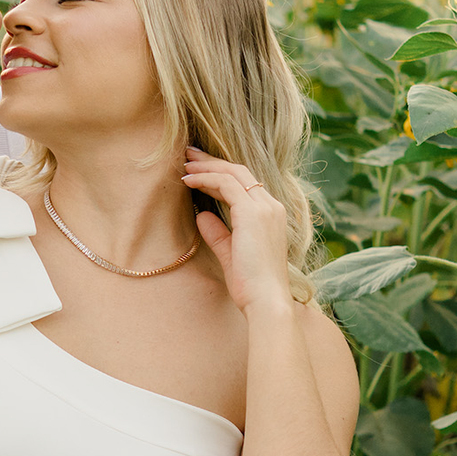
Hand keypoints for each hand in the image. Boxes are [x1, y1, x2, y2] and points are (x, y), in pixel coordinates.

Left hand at [183, 149, 293, 316]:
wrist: (266, 301)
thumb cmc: (251, 285)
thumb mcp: (231, 254)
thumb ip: (219, 234)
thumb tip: (201, 216)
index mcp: (271, 215)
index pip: (245, 183)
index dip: (220, 172)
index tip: (198, 168)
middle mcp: (271, 206)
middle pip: (239, 171)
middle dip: (212, 161)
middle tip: (189, 153)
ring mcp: (265, 208)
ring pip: (233, 173)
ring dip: (206, 166)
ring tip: (184, 164)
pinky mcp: (253, 214)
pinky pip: (226, 185)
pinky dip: (205, 179)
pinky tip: (188, 180)